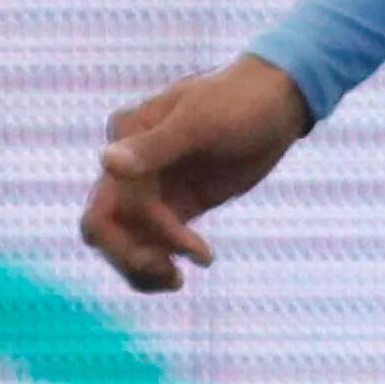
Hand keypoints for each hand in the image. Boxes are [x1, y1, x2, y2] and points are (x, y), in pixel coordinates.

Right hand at [80, 56, 310, 293]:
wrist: (278, 102)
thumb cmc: (239, 101)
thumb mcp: (200, 122)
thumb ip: (153, 147)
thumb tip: (106, 162)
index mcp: (125, 138)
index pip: (109, 202)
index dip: (145, 229)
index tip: (189, 243)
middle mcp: (130, 166)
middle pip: (106, 228)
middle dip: (131, 258)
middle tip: (173, 277)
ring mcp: (153, 187)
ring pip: (126, 240)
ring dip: (143, 268)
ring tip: (178, 282)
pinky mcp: (177, 204)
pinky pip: (154, 241)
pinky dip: (163, 260)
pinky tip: (195, 265)